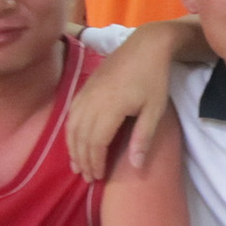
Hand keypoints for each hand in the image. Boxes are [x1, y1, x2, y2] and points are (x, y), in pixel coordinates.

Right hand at [67, 26, 176, 181]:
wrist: (145, 46)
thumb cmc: (154, 79)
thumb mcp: (154, 110)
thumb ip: (143, 138)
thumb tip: (136, 166)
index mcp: (111, 107)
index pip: (96, 143)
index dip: (95, 162)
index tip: (99, 178)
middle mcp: (93, 100)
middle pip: (81, 137)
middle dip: (83, 160)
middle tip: (88, 178)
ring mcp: (86, 92)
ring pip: (72, 127)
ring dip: (73, 149)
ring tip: (78, 166)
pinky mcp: (84, 87)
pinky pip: (71, 114)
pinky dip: (70, 132)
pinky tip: (74, 142)